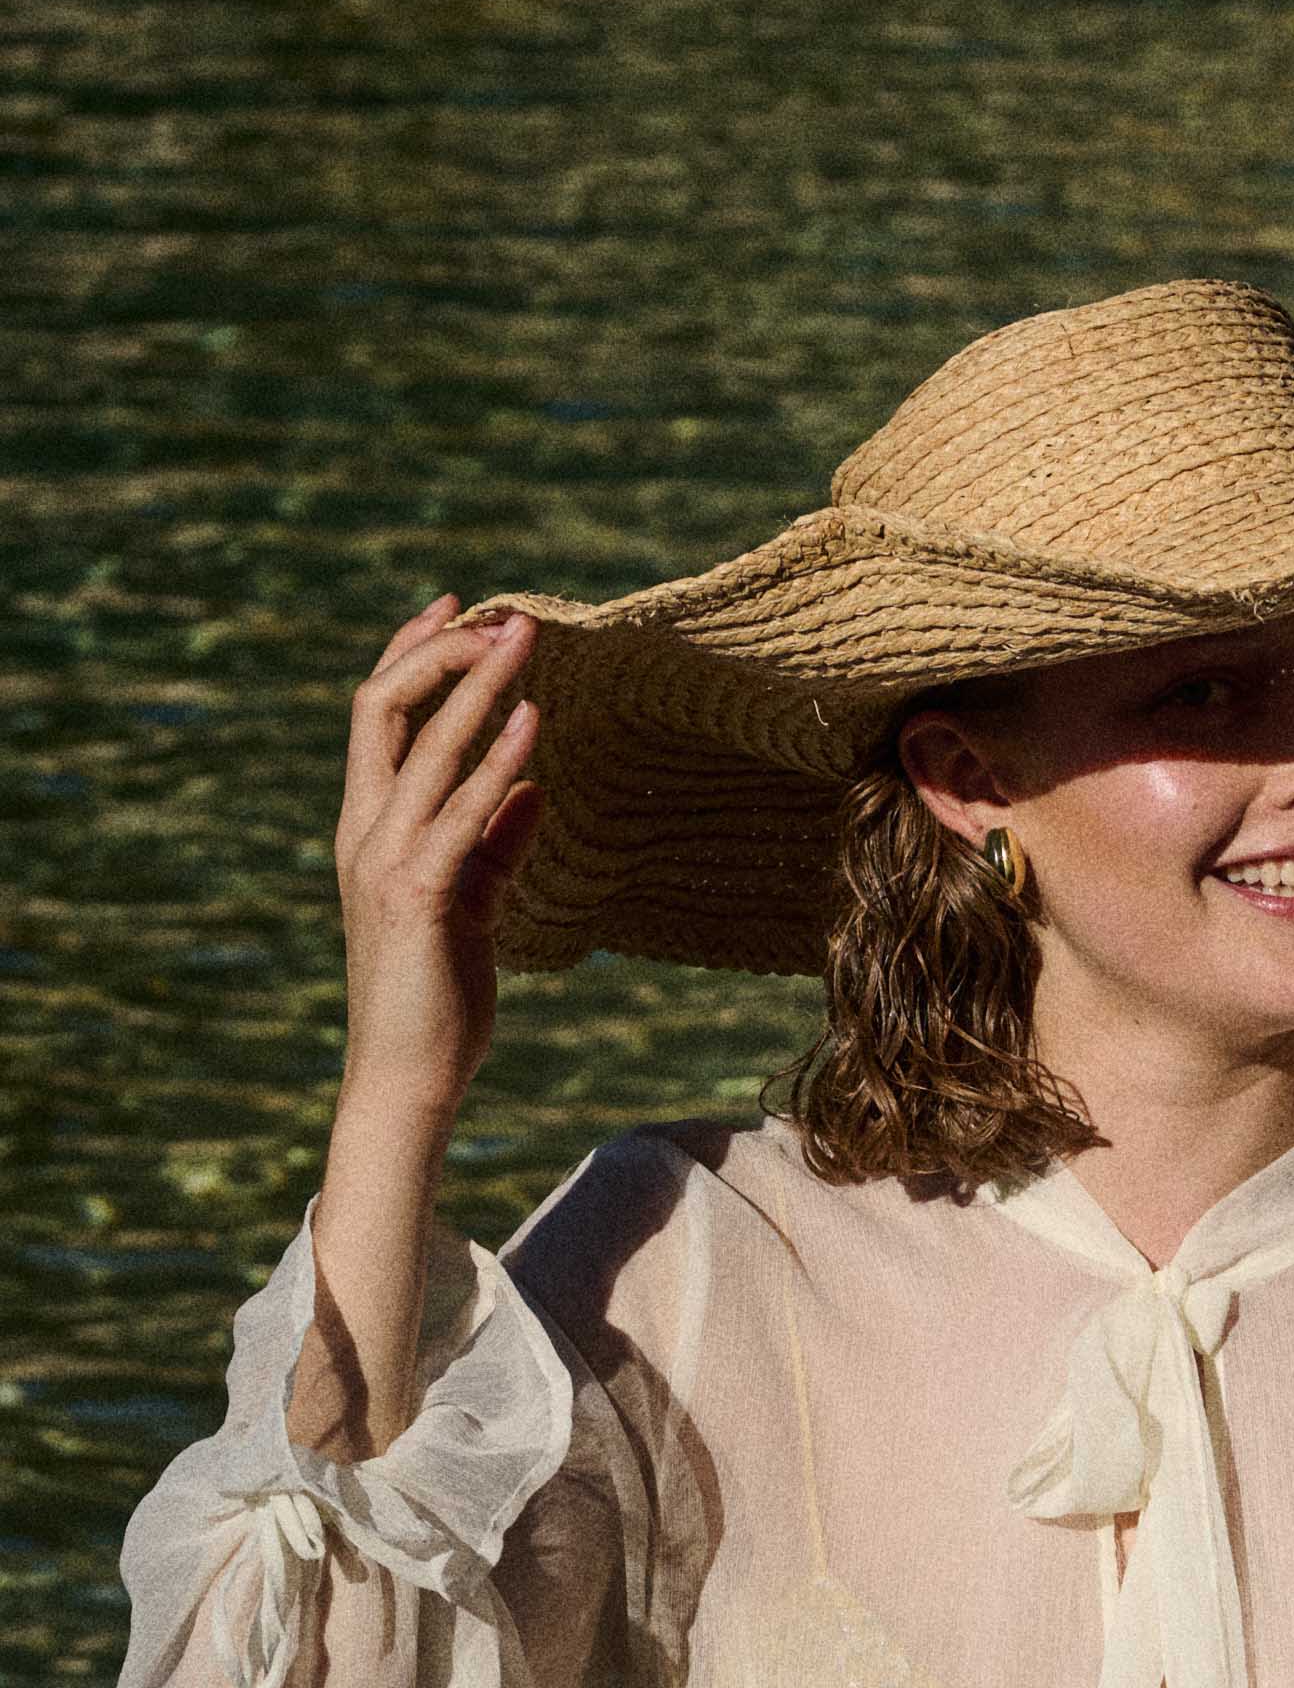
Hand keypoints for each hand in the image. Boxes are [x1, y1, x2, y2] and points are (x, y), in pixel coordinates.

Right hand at [306, 605, 544, 1461]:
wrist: (410, 1079)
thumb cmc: (438, 1001)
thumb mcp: (473, 907)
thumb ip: (495, 846)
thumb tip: (533, 788)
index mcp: (369, 829)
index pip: (378, 716)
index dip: (414, 654)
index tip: (459, 608)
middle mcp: (366, 832)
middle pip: (383, 706)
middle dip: (441, 650)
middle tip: (500, 611)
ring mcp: (386, 860)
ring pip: (422, 745)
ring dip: (476, 686)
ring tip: (524, 638)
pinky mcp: (421, 895)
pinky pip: (459, 812)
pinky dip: (494, 761)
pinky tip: (532, 725)